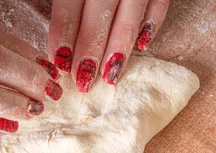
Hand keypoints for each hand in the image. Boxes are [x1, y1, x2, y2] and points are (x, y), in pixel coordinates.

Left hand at [48, 0, 169, 91]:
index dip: (63, 35)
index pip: (70, 5)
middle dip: (91, 49)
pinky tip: (142, 45)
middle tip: (83, 81)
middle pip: (100, 14)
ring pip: (131, 14)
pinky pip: (160, 3)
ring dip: (119, 46)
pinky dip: (151, 25)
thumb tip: (55, 47)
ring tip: (110, 76)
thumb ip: (65, 6)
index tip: (60, 64)